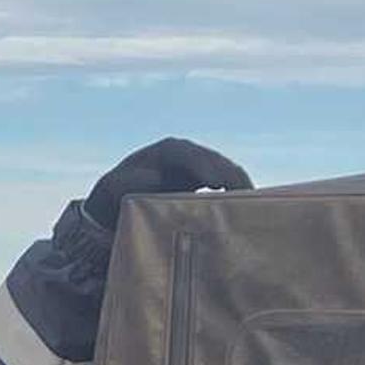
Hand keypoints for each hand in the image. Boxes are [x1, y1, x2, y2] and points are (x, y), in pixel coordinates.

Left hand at [84, 138, 252, 231]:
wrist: (112, 210)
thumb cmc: (111, 198)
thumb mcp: (114, 189)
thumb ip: (133, 182)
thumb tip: (157, 179)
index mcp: (166, 151)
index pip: (189, 154)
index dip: (204, 165)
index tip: (216, 182)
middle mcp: (186, 156)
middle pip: (215, 162)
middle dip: (230, 178)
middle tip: (245, 197)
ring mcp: (198, 169)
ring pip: (225, 174)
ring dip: (239, 189)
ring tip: (253, 208)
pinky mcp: (204, 185)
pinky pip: (225, 188)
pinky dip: (235, 198)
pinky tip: (245, 214)